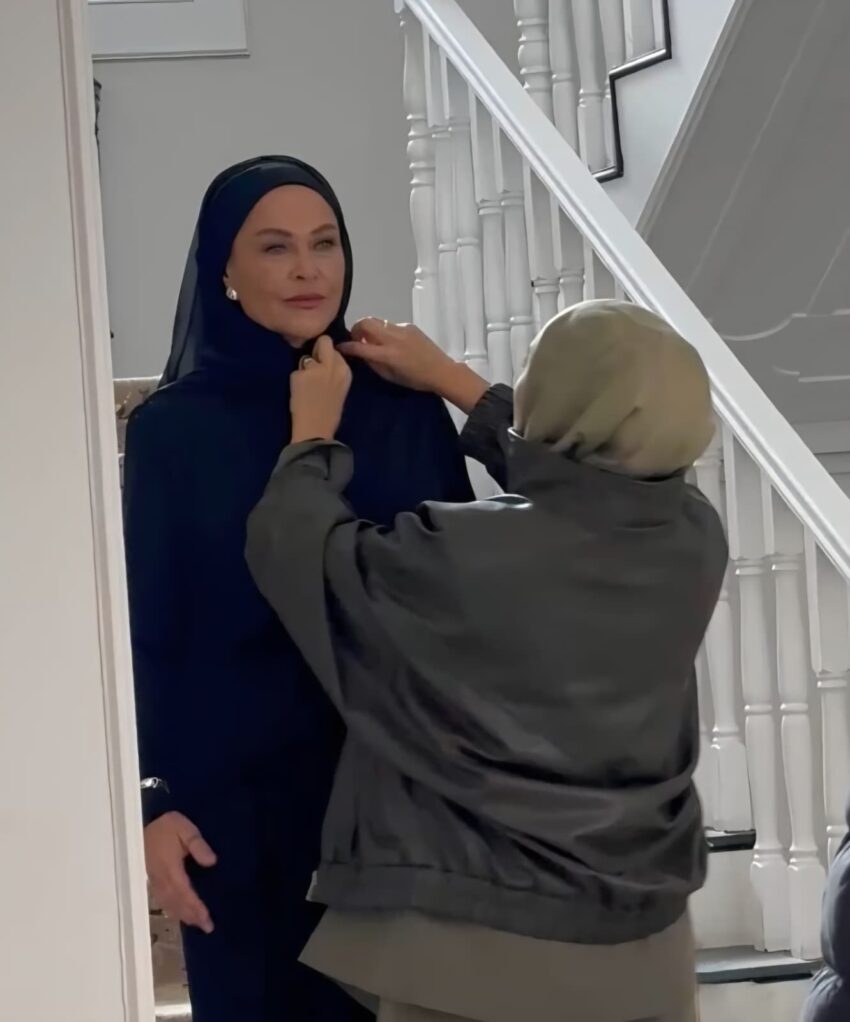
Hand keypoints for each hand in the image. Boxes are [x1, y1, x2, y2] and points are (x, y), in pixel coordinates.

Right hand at [144, 811, 216, 932]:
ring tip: (197, 924)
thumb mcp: (185, 828)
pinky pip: (162, 900)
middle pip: (176, 902)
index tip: (206, 917)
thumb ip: (198, 844)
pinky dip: (172, 910)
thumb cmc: (166, 827)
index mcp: (169, 866)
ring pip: (168, 903)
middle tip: (207, 927)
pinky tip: (180, 914)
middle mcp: (160, 878)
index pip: (183, 891)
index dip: (195, 906)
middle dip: (192, 915)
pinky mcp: (152, 881)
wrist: (142, 826)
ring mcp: (154, 881)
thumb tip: (211, 862)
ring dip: (183, 915)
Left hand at [290, 335, 351, 442]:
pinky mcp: (300, 375)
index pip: (336, 351)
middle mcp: (333, 366)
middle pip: (323, 342)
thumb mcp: (340, 389)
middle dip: (316, 349)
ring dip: (304, 369)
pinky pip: (296, 372)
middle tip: (311, 365)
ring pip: (306, 357)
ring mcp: (315, 369)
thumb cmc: (330, 414)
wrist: (316, 431)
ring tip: (305, 386)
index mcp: (346, 372)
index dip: (327, 357)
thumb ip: (335, 372)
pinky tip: (299, 393)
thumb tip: (324, 358)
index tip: (324, 366)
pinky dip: (295, 380)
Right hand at [340, 319, 453, 391]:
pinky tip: (392, 342)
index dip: (346, 346)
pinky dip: (385, 331)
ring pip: (377, 321)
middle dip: (356, 329)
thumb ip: (373, 364)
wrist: (440, 370)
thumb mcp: (390, 377)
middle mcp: (392, 338)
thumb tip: (361, 353)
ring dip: (370, 328)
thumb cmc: (415, 380)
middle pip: (365, 322)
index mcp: (387, 355)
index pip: (359, 347)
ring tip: (373, 339)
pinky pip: (390, 324)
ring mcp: (401, 329)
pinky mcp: (409, 325)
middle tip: (357, 339)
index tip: (340, 347)